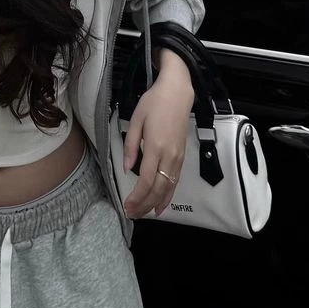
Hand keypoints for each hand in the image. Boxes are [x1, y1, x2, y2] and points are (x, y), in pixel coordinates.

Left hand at [122, 49, 193, 218]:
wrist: (178, 93)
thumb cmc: (153, 103)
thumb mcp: (136, 120)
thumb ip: (130, 146)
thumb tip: (127, 168)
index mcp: (155, 146)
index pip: (146, 180)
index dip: (137, 197)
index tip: (126, 206)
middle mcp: (169, 155)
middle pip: (158, 188)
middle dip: (144, 204)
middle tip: (132, 214)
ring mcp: (178, 157)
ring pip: (169, 187)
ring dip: (156, 203)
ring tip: (144, 213)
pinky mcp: (182, 156)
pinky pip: (176, 181)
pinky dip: (169, 195)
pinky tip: (161, 204)